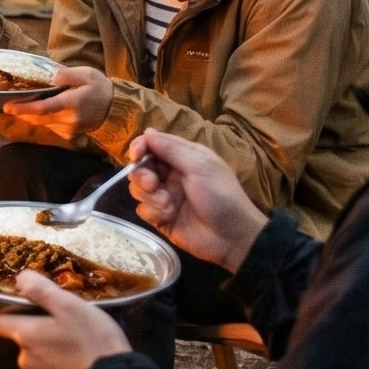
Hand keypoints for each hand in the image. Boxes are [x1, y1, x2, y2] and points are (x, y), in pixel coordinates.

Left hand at [0, 64, 112, 136]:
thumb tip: (49, 77)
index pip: (43, 108)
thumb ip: (67, 74)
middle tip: (4, 102)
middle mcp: (68, 119)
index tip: (7, 106)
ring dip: (27, 114)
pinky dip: (39, 117)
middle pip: (36, 118)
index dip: (23, 108)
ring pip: (41, 122)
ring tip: (16, 102)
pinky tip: (34, 107)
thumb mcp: (86, 74)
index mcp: (72, 104)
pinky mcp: (68, 133)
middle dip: (19, 111)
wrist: (116, 109)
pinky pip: (48, 125)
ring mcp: (68, 129)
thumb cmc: (100, 88)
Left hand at [0, 274, 129, 368]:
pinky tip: (79, 366)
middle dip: (37, 331)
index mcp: (26, 336)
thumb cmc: (93, 342)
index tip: (23, 305)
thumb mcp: (70, 306)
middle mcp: (26, 361)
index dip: (6, 311)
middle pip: (22, 340)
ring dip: (49, 353)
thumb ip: (41, 290)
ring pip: (37, 360)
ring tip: (75, 347)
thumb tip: (20, 278)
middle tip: (63, 324)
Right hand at [127, 129, 267, 269]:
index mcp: (183, 158)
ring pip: (138, 188)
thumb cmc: (221, 195)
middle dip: (142, 174)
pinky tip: (169, 215)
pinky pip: (143, 209)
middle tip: (152, 184)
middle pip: (141, 167)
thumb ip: (171, 149)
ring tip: (167, 203)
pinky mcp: (160, 217)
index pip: (153, 145)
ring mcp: (164, 196)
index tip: (136, 156)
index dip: (140, 147)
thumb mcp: (200, 166)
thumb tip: (147, 132)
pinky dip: (153, 211)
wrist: (232, 236)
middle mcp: (171, 175)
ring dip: (148, 195)